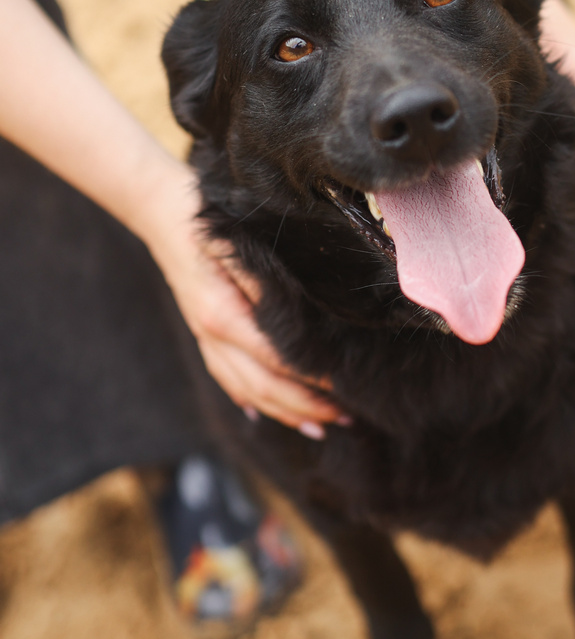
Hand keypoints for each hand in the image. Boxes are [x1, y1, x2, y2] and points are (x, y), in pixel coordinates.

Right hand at [143, 162, 344, 436]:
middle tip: (348, 416)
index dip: (313, 382)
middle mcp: (212, 335)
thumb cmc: (211, 223)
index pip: (277, 362)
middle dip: (306, 408)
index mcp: (224, 315)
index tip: (347, 389)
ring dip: (283, 412)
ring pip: (245, 390)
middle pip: (263, 387)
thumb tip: (312, 319)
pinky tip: (267, 413)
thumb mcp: (243, 248)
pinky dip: (251, 400)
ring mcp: (204, 339)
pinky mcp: (203, 336)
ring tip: (319, 427)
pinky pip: (228, 378)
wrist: (161, 211)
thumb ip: (271, 288)